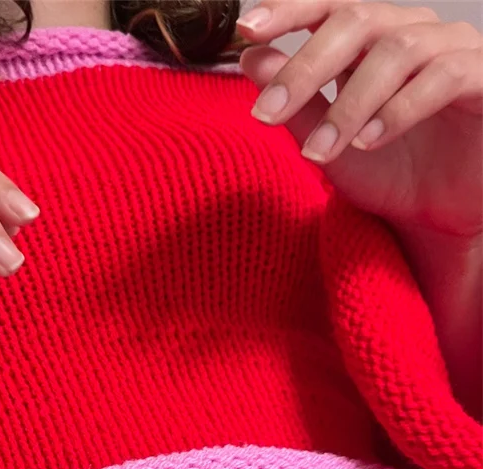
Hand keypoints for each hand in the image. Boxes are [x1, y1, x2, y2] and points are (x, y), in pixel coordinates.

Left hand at [235, 0, 482, 239]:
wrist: (437, 216)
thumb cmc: (387, 173)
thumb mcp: (327, 144)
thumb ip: (295, 103)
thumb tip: (252, 57)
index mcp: (373, 39)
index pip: (330, 6)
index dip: (290, 10)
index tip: (249, 29)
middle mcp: (413, 31)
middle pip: (357, 21)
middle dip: (306, 68)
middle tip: (268, 112)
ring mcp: (452, 49)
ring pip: (397, 52)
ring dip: (350, 105)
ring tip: (321, 151)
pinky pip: (443, 78)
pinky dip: (399, 110)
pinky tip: (369, 142)